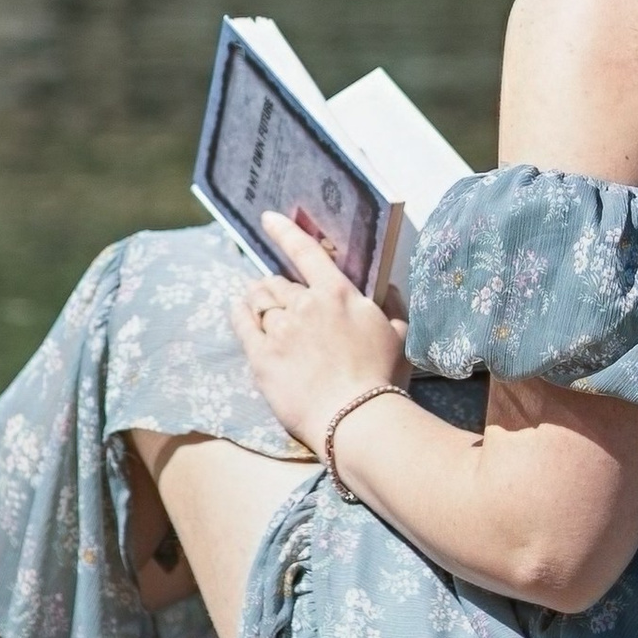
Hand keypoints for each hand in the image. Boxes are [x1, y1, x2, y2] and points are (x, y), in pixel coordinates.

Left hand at [230, 210, 405, 453]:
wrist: (356, 418)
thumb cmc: (382, 379)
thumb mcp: (399, 336)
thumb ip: (392, 307)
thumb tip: (389, 287)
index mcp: (338, 295)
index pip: (306, 253)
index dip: (285, 232)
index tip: (268, 219)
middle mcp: (305, 305)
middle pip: (280, 283)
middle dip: (277, 287)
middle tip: (277, 297)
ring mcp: (281, 330)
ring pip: (260, 301)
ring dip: (257, 298)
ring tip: (255, 302)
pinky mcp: (261, 356)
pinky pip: (242, 323)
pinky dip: (239, 312)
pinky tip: (238, 310)